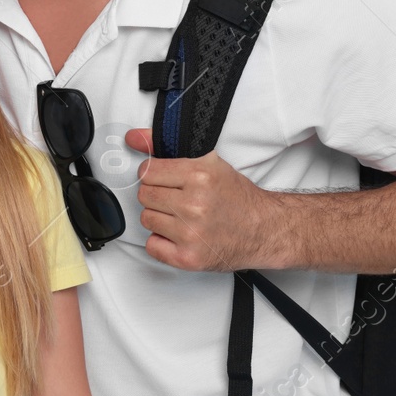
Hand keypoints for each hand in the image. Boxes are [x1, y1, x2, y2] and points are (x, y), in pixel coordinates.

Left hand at [125, 128, 284, 272]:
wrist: (263, 230)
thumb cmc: (237, 198)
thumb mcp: (208, 162)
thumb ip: (167, 147)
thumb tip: (132, 138)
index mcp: (200, 176)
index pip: (147, 172)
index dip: (154, 175)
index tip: (164, 180)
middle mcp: (195, 205)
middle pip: (145, 195)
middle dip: (158, 196)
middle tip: (177, 199)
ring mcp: (191, 233)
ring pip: (146, 219)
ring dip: (160, 219)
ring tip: (181, 217)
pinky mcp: (188, 258)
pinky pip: (152, 246)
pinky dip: (162, 242)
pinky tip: (179, 235)